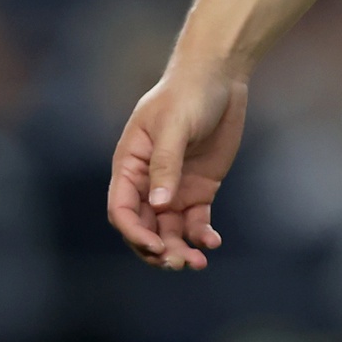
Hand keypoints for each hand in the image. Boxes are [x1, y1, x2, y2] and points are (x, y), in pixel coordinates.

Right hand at [107, 61, 249, 269]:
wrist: (219, 78)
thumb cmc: (187, 95)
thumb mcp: (174, 126)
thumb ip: (165, 165)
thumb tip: (158, 206)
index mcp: (129, 165)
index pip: (122, 209)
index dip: (133, 233)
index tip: (154, 247)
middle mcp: (148, 182)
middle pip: (144, 228)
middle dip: (158, 250)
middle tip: (179, 263)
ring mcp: (173, 188)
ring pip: (169, 231)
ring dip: (179, 250)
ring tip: (198, 263)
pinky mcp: (199, 189)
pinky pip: (195, 222)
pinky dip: (201, 236)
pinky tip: (212, 242)